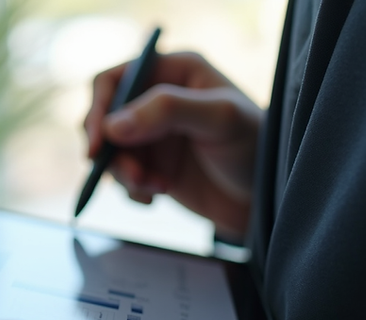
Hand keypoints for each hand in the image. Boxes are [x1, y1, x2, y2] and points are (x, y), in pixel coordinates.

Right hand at [84, 52, 262, 240]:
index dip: (99, 109)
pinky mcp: (152, 166)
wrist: (266, 200)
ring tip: (155, 188)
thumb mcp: (220, 119)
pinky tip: (155, 197)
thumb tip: (113, 126)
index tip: (99, 143)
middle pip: (104, 118)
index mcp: (174, 72)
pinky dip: (131, 190)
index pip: (114, 80)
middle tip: (135, 176)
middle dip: (112, 151)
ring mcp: (153, 134)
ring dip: (124, 174)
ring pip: (109, 151)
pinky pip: (120, 176)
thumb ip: (167, 111)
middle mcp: (157, 99)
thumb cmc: (256, 148)